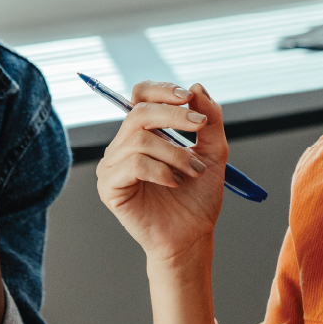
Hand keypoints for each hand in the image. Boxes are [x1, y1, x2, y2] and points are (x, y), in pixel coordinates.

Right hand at [95, 82, 225, 263]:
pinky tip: (175, 183)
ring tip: (193, 171)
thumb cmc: (198, 198)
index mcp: (144, 133)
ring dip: (175, 153)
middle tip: (200, 127)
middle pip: (139, 113)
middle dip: (174, 117)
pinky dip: (160, 171)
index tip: (189, 97)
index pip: (141, 96)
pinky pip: (133, 164)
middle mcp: (123, 145)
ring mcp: (112, 166)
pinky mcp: (108, 187)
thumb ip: (210, 119)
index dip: (162, 91)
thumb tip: (196, 87)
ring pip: (140, 140)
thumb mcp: (214, 152)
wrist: (192, 236)